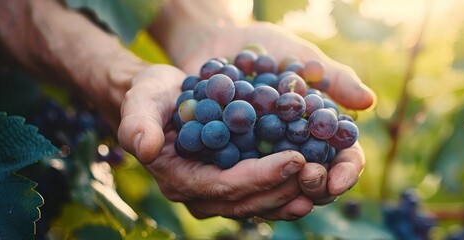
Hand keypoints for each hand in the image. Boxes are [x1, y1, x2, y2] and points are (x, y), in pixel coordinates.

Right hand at [118, 65, 313, 219]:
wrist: (161, 99)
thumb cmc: (151, 96)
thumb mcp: (142, 101)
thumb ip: (138, 123)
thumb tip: (145, 147)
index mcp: (180, 180)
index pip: (225, 186)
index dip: (261, 176)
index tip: (295, 159)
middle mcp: (201, 195)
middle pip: (249, 201)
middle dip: (286, 188)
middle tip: (320, 171)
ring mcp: (218, 193)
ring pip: (261, 203)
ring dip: (294, 194)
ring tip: (325, 181)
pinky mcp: (234, 183)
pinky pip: (264, 193)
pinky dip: (290, 188)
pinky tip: (315, 180)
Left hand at [175, 23, 373, 204]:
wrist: (223, 43)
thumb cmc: (272, 49)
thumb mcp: (303, 56)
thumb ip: (334, 79)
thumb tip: (368, 101)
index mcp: (324, 134)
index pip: (344, 160)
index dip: (346, 171)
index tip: (340, 179)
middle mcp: (299, 152)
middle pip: (316, 183)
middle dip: (316, 186)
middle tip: (309, 178)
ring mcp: (266, 160)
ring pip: (281, 190)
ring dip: (283, 190)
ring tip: (281, 176)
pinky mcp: (232, 161)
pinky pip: (239, 181)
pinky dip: (243, 181)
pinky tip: (240, 179)